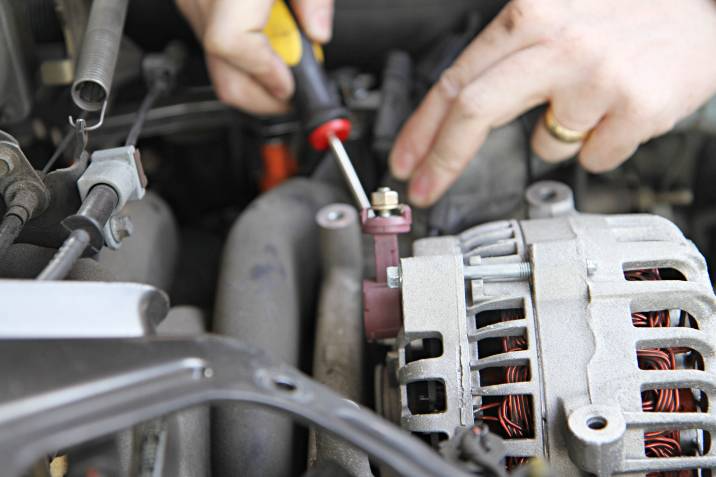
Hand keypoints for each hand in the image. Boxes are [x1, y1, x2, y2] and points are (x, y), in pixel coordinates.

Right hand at [177, 0, 333, 113]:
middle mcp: (202, 0)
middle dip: (265, 100)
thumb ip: (314, 1)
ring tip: (285, 75)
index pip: (232, 46)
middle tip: (294, 98)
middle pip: (224, 77)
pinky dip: (245, 61)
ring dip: (256, 83)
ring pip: (218, 68)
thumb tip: (319, 35)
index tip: (291, 87)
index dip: (266, 76)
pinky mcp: (194, 6)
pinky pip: (216, 47)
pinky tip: (268, 53)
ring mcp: (193, 6)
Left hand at [390, 0, 715, 206]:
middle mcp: (562, 42)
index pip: (457, 79)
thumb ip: (510, 58)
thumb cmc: (627, 14)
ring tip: (592, 95)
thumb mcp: (559, 15)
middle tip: (426, 188)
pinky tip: (619, 108)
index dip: (422, 128)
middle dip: (443, 159)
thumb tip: (461, 113)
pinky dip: (599, 144)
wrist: (705, 9)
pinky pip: (592, 157)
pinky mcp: (636, 108)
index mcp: (532, 13)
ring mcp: (599, 77)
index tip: (405, 161)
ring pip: (544, 143)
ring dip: (557, 134)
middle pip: (475, 110)